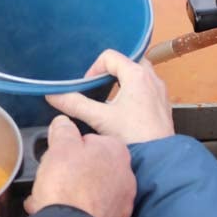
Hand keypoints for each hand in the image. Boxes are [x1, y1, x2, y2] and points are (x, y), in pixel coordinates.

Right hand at [23, 116, 135, 216]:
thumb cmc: (68, 186)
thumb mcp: (60, 146)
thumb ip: (64, 130)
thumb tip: (64, 124)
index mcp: (115, 150)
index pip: (90, 140)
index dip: (69, 148)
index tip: (57, 157)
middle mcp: (126, 175)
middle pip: (91, 167)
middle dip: (70, 173)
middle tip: (52, 179)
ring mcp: (123, 202)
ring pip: (92, 191)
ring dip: (73, 194)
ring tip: (51, 201)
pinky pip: (94, 213)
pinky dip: (80, 213)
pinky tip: (63, 216)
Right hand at [46, 51, 173, 143]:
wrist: (159, 159)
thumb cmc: (133, 136)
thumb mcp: (99, 118)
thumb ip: (75, 104)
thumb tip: (53, 95)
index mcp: (137, 74)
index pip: (110, 57)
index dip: (94, 69)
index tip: (87, 87)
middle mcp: (152, 78)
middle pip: (127, 61)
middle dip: (111, 71)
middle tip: (99, 87)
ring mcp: (159, 91)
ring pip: (139, 74)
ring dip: (123, 81)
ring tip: (109, 99)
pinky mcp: (162, 104)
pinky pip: (147, 88)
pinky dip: (134, 92)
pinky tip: (124, 112)